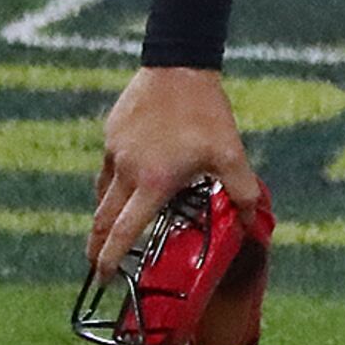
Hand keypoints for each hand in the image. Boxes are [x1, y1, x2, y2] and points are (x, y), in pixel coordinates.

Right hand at [94, 67, 262, 275]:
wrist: (177, 67)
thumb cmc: (205, 113)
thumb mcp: (231, 154)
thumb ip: (242, 191)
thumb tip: (249, 222)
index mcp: (153, 182)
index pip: (124, 230)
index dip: (110, 256)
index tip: (101, 276)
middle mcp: (127, 171)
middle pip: (103, 218)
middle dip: (96, 246)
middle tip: (95, 266)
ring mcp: (114, 151)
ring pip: (103, 192)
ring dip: (105, 214)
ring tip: (111, 229)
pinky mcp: (111, 135)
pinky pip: (109, 167)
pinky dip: (114, 182)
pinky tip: (130, 180)